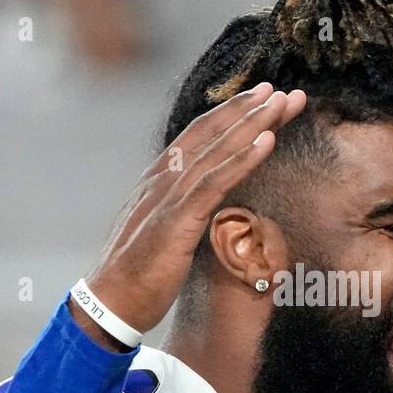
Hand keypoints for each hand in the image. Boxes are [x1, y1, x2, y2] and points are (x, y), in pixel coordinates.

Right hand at [73, 82, 306, 347]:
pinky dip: (243, 158)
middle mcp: (162, 178)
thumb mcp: (164, 231)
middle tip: (282, 90)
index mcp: (159, 179)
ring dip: (252, 123)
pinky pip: (216, 181)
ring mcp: (168, 196)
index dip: (231, 115)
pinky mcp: (177, 219)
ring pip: (217, 149)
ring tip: (281, 103)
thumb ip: (181, 210)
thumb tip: (204, 204)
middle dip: (248, 108)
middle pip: (211, 132)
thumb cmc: (138, 273)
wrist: (110, 302)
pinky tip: (267, 141)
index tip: (261, 100)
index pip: (199, 136)